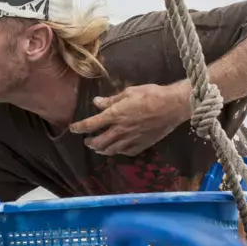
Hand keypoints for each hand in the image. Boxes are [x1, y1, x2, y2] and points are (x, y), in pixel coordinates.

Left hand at [68, 84, 188, 156]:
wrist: (173, 106)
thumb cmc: (152, 95)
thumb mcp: (129, 92)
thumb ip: (111, 100)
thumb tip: (96, 102)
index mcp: (115, 115)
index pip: (91, 124)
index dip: (79, 128)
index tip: (73, 128)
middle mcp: (120, 130)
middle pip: (98, 142)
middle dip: (89, 142)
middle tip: (87, 140)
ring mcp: (131, 140)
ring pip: (110, 150)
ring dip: (101, 150)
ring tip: (97, 147)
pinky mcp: (141, 145)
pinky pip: (125, 152)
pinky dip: (117, 152)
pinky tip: (116, 149)